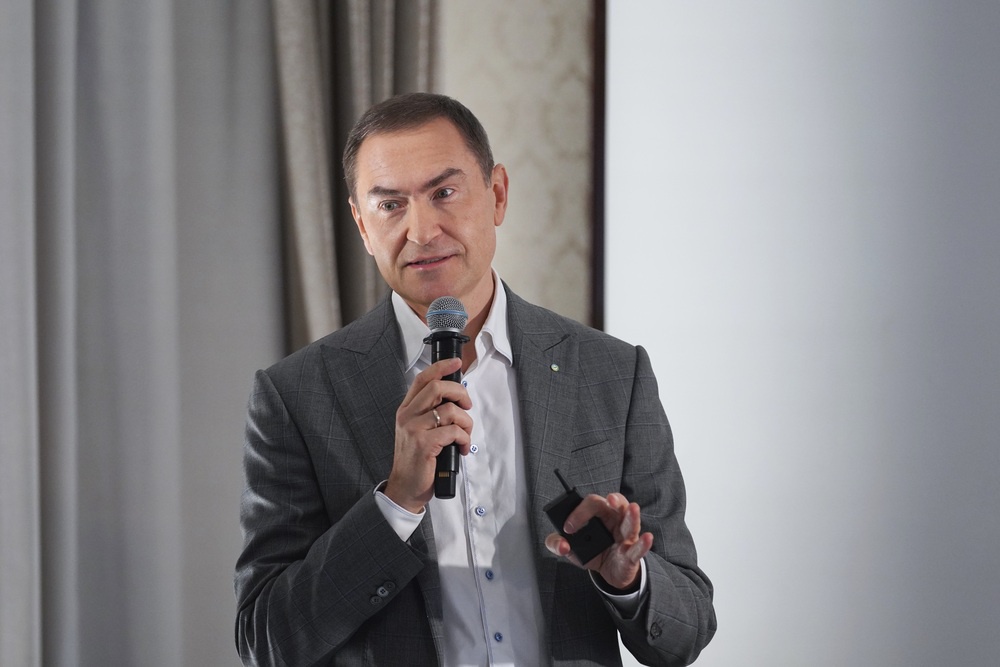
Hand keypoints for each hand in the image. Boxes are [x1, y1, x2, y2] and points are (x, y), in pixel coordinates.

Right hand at [384, 358, 472, 512]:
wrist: (405, 487)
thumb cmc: (417, 460)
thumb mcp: (418, 431)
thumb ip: (431, 413)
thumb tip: (457, 399)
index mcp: (406, 410)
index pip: (422, 379)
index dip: (440, 367)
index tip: (456, 362)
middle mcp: (407, 416)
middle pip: (438, 387)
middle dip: (460, 393)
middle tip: (467, 406)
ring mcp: (414, 429)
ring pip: (450, 410)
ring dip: (466, 423)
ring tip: (465, 436)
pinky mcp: (424, 444)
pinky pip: (453, 431)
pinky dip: (464, 438)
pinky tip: (461, 448)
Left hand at [544, 492, 652, 590]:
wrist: (607, 574)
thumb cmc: (593, 552)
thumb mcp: (571, 547)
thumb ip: (556, 543)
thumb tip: (560, 544)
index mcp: (599, 515)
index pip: (592, 504)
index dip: (579, 513)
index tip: (568, 528)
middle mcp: (614, 521)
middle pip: (617, 505)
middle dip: (614, 500)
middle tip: (609, 500)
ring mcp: (625, 537)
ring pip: (631, 523)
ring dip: (632, 516)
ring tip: (633, 508)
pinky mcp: (631, 554)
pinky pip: (638, 548)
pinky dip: (643, 544)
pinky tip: (647, 538)